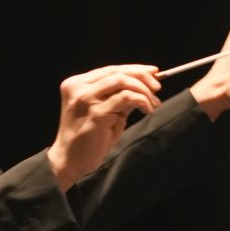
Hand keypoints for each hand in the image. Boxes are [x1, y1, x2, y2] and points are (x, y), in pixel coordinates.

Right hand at [48, 64, 162, 188]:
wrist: (71, 161)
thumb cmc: (90, 139)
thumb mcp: (107, 112)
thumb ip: (120, 98)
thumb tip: (146, 85)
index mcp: (77, 84)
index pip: (111, 69)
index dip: (135, 69)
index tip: (154, 73)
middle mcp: (78, 87)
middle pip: (117, 72)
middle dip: (142, 77)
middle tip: (157, 88)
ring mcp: (85, 98)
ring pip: (122, 81)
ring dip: (143, 90)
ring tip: (153, 104)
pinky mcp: (95, 112)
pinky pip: (125, 97)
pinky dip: (141, 100)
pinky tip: (147, 109)